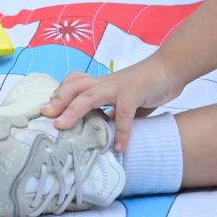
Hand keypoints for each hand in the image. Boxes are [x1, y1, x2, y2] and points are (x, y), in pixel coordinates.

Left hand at [40, 56, 184, 151]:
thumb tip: (104, 130)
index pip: (73, 83)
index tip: (46, 109)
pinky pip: (123, 114)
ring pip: (90, 95)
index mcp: (101, 83)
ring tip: (63, 127)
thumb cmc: (146, 84)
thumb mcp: (124, 99)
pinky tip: (120, 147)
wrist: (169, 69)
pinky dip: (122, 132)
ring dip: (74, 111)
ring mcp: (118, 86)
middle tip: (46, 116)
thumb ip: (113, 113)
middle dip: (58, 100)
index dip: (59, 94)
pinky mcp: (134, 92)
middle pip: (74, 86)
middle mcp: (105, 82)